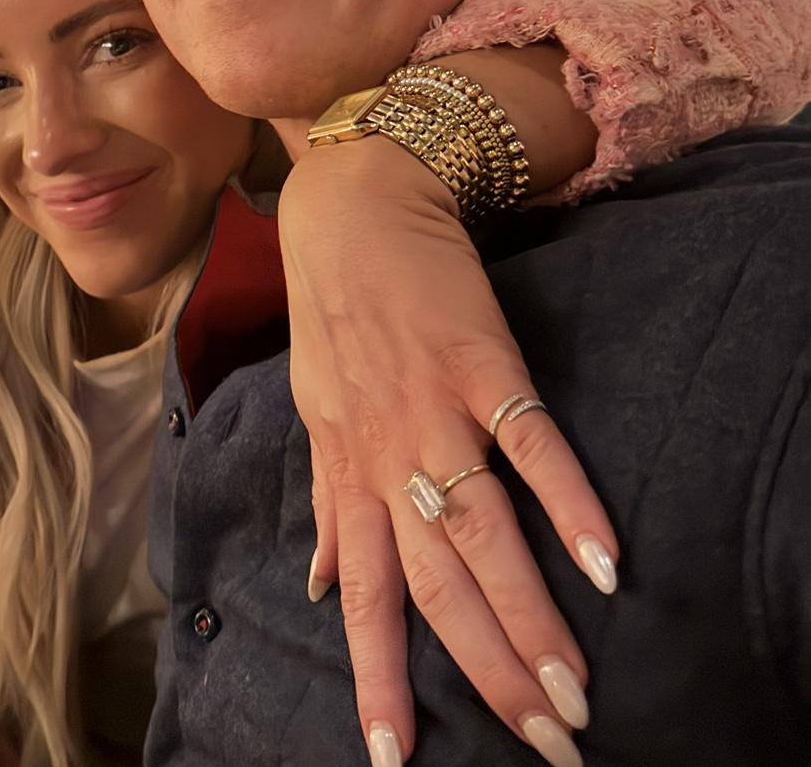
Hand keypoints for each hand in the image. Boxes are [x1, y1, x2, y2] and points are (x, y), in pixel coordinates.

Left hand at [280, 137, 618, 766]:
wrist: (354, 207)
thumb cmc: (334, 316)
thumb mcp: (314, 412)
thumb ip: (331, 501)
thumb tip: (325, 583)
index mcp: (349, 471)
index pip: (365, 596)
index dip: (377, 677)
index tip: (393, 757)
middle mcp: (387, 453)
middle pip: (437, 585)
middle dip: (486, 673)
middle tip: (544, 747)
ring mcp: (435, 409)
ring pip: (484, 533)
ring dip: (531, 618)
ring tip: (573, 695)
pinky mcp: (483, 363)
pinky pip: (529, 443)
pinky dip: (567, 503)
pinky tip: (605, 564)